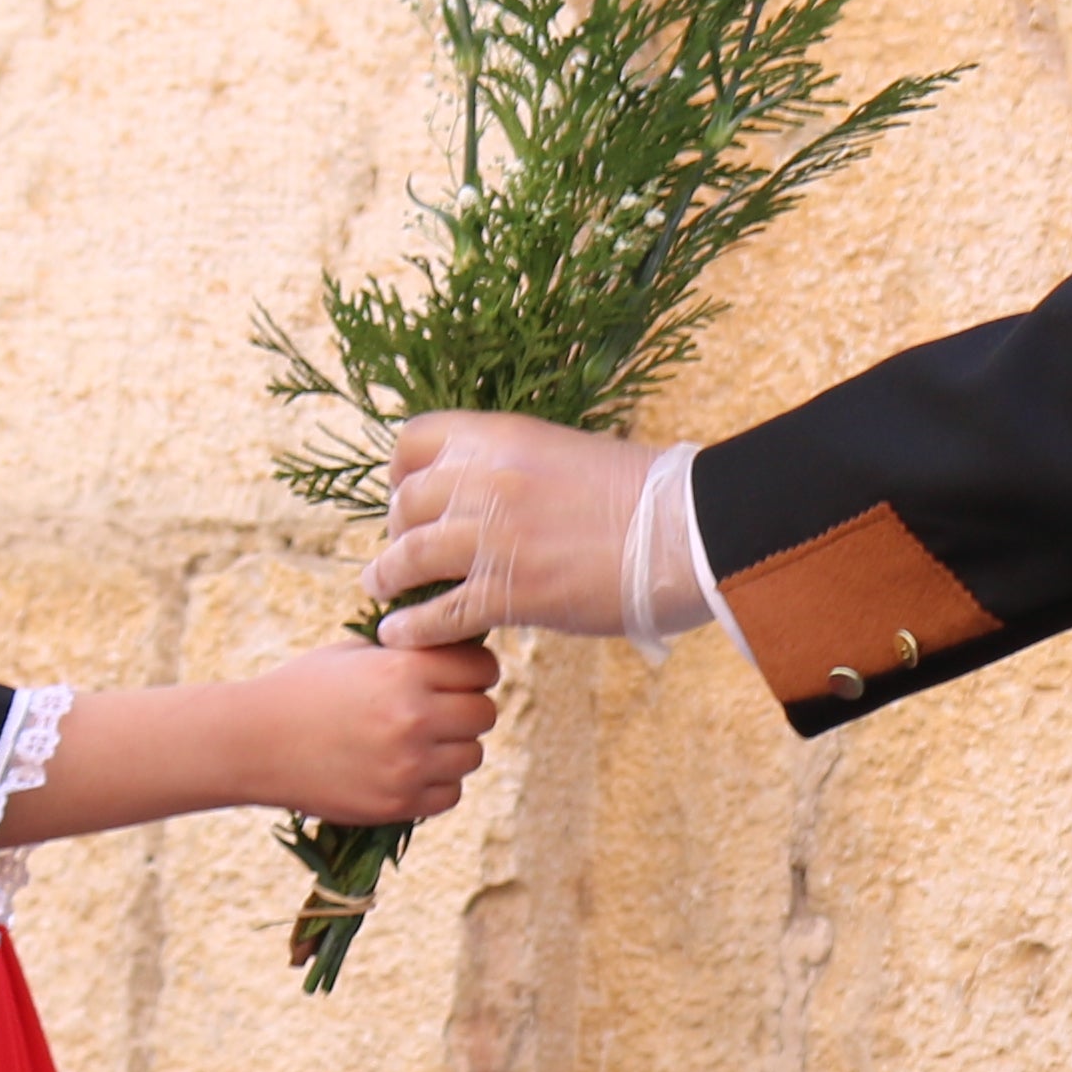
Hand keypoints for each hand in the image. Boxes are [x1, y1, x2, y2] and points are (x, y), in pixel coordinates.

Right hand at [227, 638, 503, 826]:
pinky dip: (437, 783)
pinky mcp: (398, 802)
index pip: (483, 668)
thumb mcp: (357, 653)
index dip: (474, 670)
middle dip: (466, 709)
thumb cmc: (304, 689)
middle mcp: (414, 716)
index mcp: (405, 670)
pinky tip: (408, 769)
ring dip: (454, 748)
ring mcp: (408, 764)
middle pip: (485, 713)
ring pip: (473, 755)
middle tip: (440, 710)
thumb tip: (465, 651)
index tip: (458, 675)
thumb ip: (412, 654)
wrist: (253, 743)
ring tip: (419, 741)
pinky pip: (451, 793)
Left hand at [369, 414, 658, 645]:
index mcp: (503, 437)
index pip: (415, 441)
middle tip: (405, 548)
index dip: (402, 471)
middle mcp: (487, 481)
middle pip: (406, 502)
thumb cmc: (649, 496)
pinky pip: (437, 613)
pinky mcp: (508, 593)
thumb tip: (494, 492)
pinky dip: (411, 627)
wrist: (689, 534)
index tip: (410, 494)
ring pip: (408, 557)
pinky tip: (398, 633)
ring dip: (388, 575)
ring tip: (382, 587)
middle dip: (398, 528)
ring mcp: (493, 538)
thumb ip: (520, 469)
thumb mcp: (571, 455)